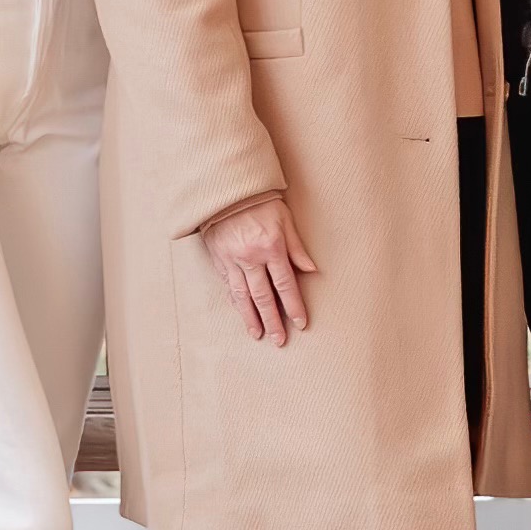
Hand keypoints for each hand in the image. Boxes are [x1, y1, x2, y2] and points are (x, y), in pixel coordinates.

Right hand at [201, 193, 318, 344]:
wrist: (226, 189)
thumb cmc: (260, 202)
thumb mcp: (285, 219)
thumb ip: (297, 247)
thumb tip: (312, 270)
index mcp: (271, 247)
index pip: (286, 284)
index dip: (294, 306)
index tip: (301, 323)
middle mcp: (251, 257)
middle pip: (264, 297)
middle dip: (272, 321)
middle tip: (279, 340)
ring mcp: (232, 260)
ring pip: (243, 296)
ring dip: (251, 318)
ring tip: (257, 335)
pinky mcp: (218, 259)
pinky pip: (228, 285)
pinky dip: (235, 302)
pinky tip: (240, 313)